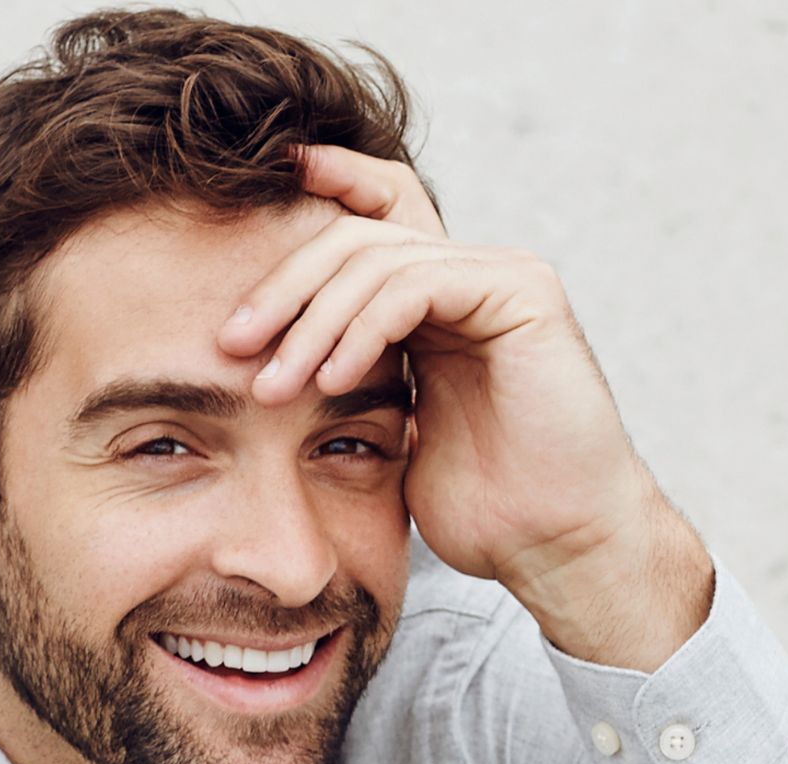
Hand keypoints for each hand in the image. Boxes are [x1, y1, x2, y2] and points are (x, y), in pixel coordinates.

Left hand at [216, 145, 710, 668]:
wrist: (557, 545)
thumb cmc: (484, 508)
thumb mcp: (390, 438)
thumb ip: (352, 384)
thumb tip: (263, 370)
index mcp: (435, 303)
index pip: (369, 221)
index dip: (316, 194)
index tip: (238, 211)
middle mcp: (467, 277)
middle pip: (355, 235)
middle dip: (283, 286)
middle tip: (231, 344)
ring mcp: (498, 278)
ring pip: (376, 259)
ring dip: (311, 322)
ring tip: (273, 386)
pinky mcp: (521, 294)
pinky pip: (417, 284)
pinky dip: (363, 327)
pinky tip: (332, 378)